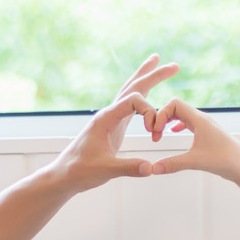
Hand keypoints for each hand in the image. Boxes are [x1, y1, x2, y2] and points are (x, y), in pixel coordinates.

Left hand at [48, 54, 178, 194]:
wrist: (64, 175)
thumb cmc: (80, 171)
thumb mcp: (106, 170)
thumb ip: (129, 167)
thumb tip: (151, 168)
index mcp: (105, 117)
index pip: (134, 99)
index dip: (149, 112)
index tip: (153, 131)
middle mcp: (108, 113)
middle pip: (133, 87)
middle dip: (153, 75)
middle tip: (174, 66)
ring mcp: (110, 119)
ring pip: (130, 93)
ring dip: (145, 79)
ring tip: (157, 63)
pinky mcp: (113, 127)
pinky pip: (130, 106)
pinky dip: (141, 96)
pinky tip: (146, 92)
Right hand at [145, 98, 239, 183]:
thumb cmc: (225, 160)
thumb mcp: (195, 162)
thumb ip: (172, 164)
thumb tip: (152, 169)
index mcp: (200, 119)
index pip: (174, 104)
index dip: (161, 114)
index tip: (156, 132)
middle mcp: (202, 119)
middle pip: (175, 107)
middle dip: (161, 117)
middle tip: (154, 134)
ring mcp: (205, 125)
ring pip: (181, 115)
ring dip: (168, 121)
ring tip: (159, 135)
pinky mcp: (207, 133)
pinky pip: (188, 122)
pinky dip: (176, 125)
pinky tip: (172, 133)